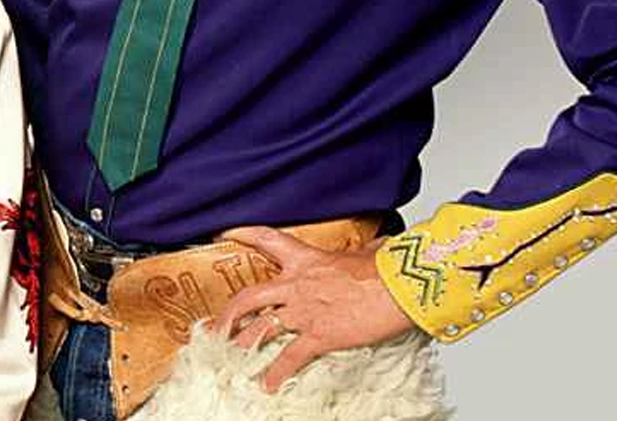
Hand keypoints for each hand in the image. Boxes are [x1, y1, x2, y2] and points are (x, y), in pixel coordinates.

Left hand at [208, 226, 416, 393]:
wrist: (400, 287)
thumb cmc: (388, 268)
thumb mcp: (369, 253)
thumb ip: (364, 250)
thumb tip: (379, 244)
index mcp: (306, 259)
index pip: (266, 238)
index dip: (241, 233)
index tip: (222, 232)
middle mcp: (297, 285)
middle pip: (249, 297)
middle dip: (229, 313)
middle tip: (216, 326)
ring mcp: (305, 311)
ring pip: (261, 329)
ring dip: (243, 345)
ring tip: (231, 358)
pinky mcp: (319, 335)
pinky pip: (290, 358)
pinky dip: (276, 373)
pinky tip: (268, 384)